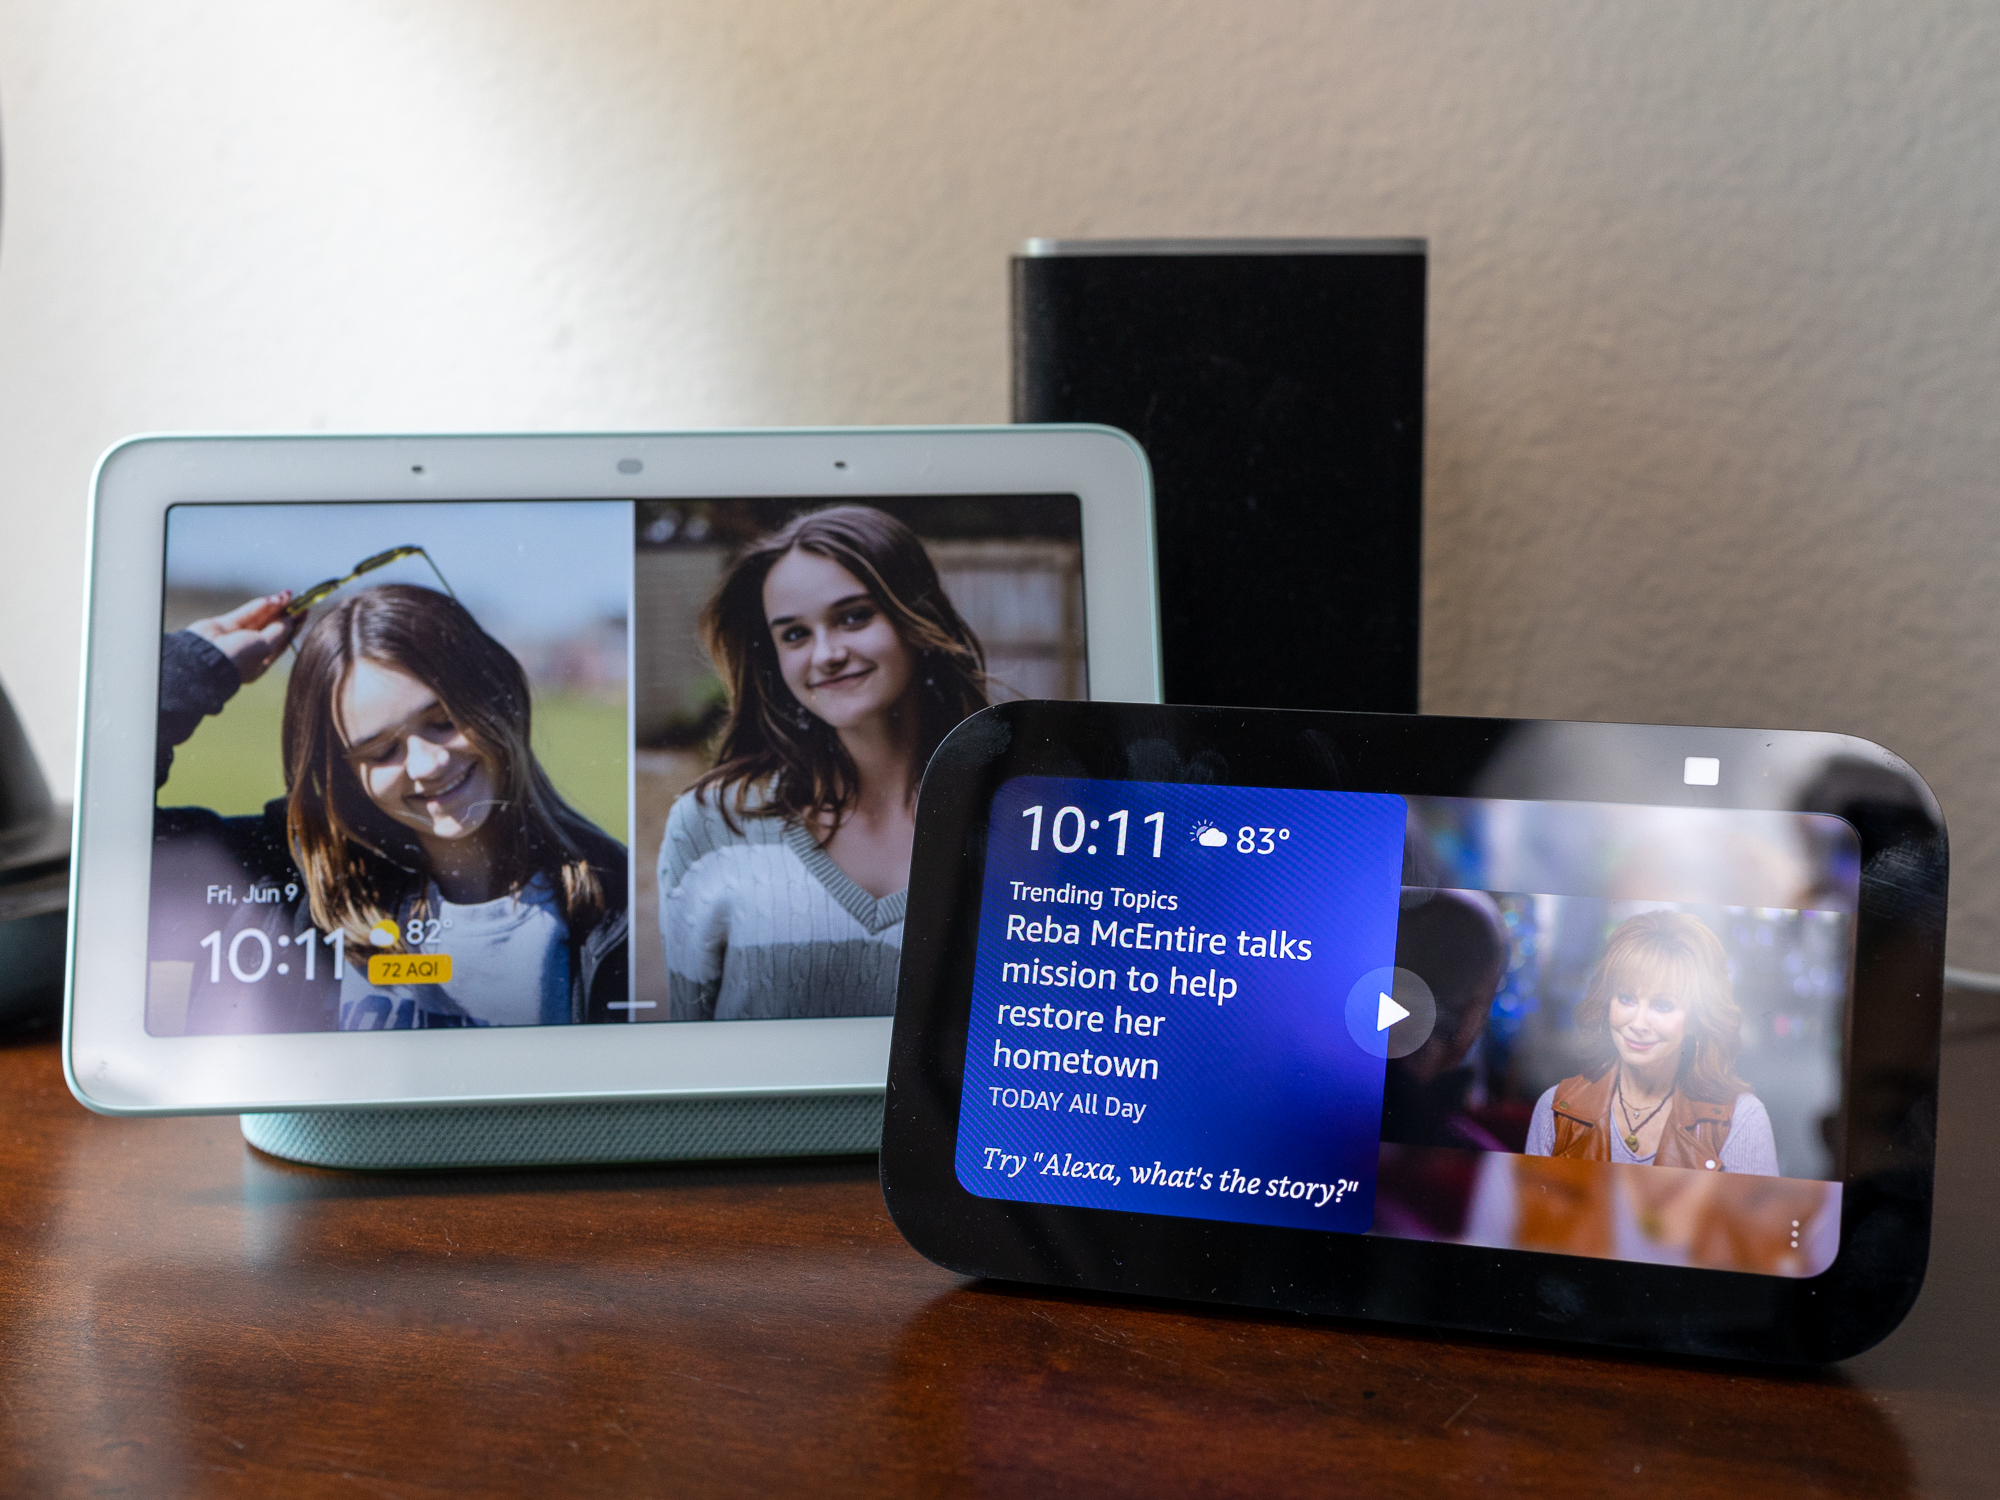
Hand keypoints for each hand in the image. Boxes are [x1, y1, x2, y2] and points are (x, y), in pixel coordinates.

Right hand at [185, 592, 301, 683]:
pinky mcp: (223, 625)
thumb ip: (279, 631)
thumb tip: (292, 619)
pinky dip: (257, 607)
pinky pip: (245, 614)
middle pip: (271, 627)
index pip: (282, 641)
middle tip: (297, 598)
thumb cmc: (239, 659)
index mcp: (261, 661)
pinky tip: (270, 599)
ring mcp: (235, 637)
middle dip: (283, 612)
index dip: (293, 626)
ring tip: (286, 594)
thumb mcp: (266, 646)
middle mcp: (249, 649)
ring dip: (272, 606)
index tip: (305, 612)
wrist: (205, 658)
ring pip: (258, 618)